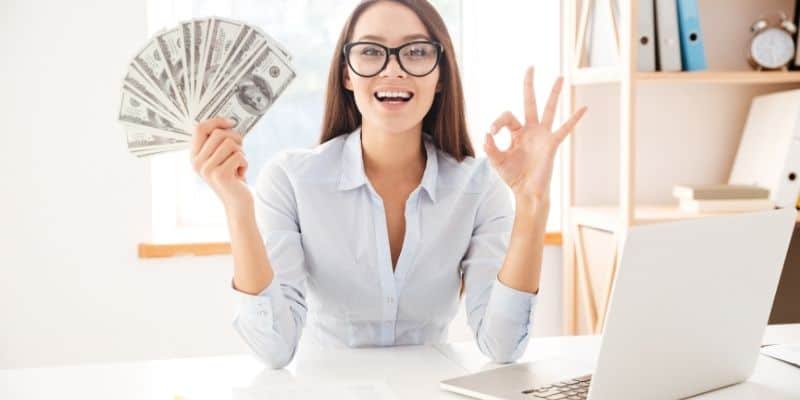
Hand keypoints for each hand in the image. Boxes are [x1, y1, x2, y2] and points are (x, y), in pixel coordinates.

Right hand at [190, 117, 251, 213]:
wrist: (238, 203)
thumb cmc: (232, 176)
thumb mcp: (221, 157)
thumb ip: (219, 141)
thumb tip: (228, 120)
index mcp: (194, 156)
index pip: (200, 128)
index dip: (217, 121)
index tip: (231, 122)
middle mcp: (197, 162)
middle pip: (218, 134)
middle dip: (235, 139)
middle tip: (240, 150)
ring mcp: (207, 169)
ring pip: (231, 144)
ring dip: (241, 153)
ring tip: (238, 165)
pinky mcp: (220, 175)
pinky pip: (239, 156)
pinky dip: (245, 163)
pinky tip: (240, 174)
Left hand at [484, 66, 586, 202]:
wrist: (526, 191)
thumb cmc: (513, 176)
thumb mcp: (497, 161)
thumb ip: (490, 148)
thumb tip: (486, 134)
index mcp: (516, 133)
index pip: (507, 117)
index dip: (498, 122)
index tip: (492, 133)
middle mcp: (530, 130)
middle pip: (530, 102)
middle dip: (529, 85)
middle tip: (530, 67)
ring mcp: (542, 135)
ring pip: (549, 109)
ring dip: (554, 93)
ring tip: (560, 77)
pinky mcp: (552, 143)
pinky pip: (565, 129)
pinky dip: (574, 119)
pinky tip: (583, 108)